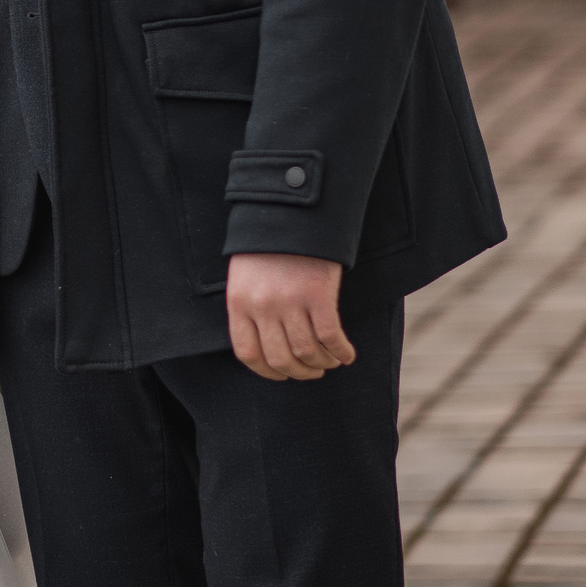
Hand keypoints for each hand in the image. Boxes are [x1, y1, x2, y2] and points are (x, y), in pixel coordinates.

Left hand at [225, 253, 353, 381]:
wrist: (293, 212)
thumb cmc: (269, 245)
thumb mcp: (246, 276)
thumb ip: (251, 308)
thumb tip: (267, 347)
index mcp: (239, 302)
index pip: (248, 354)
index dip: (268, 372)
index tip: (283, 375)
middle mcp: (262, 306)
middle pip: (281, 359)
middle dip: (300, 372)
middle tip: (313, 371)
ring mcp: (290, 301)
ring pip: (307, 353)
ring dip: (322, 364)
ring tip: (331, 361)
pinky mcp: (318, 294)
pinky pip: (330, 337)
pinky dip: (340, 351)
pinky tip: (346, 353)